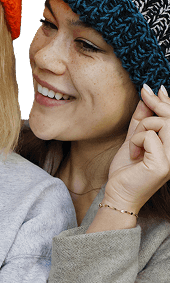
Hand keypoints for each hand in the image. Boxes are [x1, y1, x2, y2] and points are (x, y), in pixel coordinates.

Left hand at [104, 84, 169, 213]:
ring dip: (141, 129)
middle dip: (154, 106)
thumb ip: (143, 116)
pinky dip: (136, 140)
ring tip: (136, 144)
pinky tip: (135, 154)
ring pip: (160, 123)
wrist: (119, 192)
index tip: (149, 89)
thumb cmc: (127, 167)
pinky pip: (148, 136)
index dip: (164, 101)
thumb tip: (149, 93)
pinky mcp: (163, 165)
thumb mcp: (135, 136)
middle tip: (143, 100)